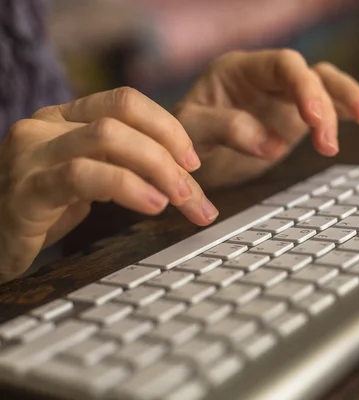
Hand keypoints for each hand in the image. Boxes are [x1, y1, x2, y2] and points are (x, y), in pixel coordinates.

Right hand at [0, 88, 216, 282]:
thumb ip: (122, 164)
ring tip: (180, 199)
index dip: (167, 126)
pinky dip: (128, 187)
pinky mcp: (26, 190)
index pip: (126, 101)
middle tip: (194, 191)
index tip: (193, 160)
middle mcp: (46, 126)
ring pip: (108, 137)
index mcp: (64, 118)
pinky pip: (83, 176)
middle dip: (169, 154)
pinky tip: (151, 205)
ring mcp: (33, 155)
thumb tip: (182, 174)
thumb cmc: (41, 208)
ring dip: (157, 168)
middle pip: (122, 118)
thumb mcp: (86, 177)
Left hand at [174, 49, 358, 187]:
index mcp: (240, 70)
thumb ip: (225, 128)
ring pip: (327, 86)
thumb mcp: (193, 131)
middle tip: (330, 143)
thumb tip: (269, 141)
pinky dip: (353, 110)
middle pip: (313, 75)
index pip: (284, 65)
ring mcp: (284, 98)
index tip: (315, 120)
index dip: (305, 88)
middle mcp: (267, 78)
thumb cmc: (183, 139)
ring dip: (350, 102)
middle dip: (330, 104)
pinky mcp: (296, 118)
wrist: (188, 158)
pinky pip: (331, 107)